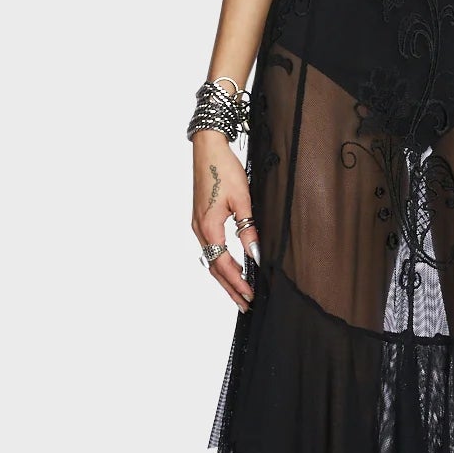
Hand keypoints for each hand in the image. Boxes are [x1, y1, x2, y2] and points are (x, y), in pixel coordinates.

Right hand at [192, 134, 259, 311]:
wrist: (207, 149)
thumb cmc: (224, 169)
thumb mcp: (243, 199)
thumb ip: (248, 228)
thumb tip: (256, 253)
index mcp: (208, 226)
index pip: (223, 264)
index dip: (238, 281)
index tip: (251, 294)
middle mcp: (199, 229)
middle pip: (214, 267)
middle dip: (230, 287)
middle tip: (246, 304)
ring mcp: (198, 225)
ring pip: (211, 259)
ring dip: (225, 277)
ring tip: (240, 292)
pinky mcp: (200, 219)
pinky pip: (210, 248)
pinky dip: (221, 262)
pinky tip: (231, 267)